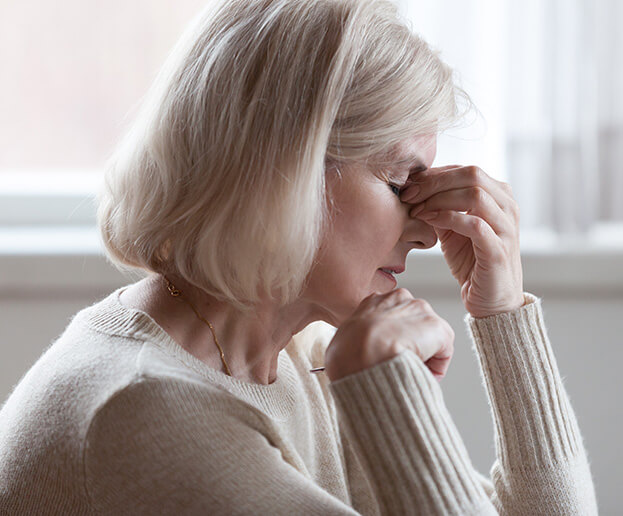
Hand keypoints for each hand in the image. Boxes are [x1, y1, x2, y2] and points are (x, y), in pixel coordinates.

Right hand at [324, 288, 453, 381]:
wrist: (362, 354)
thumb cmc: (346, 353)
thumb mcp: (343, 341)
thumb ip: (356, 342)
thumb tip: (356, 357)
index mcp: (374, 301)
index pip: (391, 318)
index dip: (391, 340)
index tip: (389, 356)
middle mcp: (400, 299)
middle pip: (413, 325)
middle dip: (411, 345)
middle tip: (401, 365)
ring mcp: (420, 311)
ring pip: (429, 338)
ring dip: (423, 355)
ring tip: (409, 371)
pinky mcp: (438, 328)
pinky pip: (443, 353)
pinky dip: (436, 367)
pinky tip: (420, 373)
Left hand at [400, 165, 523, 317]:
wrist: (491, 301)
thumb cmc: (472, 262)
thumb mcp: (451, 229)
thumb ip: (440, 207)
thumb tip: (414, 189)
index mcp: (499, 196)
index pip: (465, 170)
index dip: (435, 174)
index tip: (409, 185)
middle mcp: (507, 207)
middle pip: (472, 174)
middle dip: (435, 182)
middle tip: (409, 194)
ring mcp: (506, 228)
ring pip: (475, 194)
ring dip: (439, 199)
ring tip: (416, 210)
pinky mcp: (499, 250)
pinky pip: (474, 224)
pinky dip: (447, 218)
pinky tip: (428, 221)